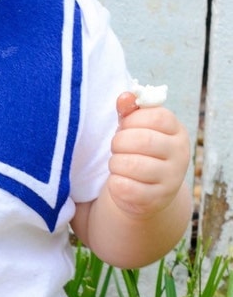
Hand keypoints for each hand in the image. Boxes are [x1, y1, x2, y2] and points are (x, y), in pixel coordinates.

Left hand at [107, 92, 189, 218]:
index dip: (132, 120)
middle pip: (143, 140)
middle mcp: (181, 155)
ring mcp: (171, 179)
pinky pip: (125, 187)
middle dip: (119, 142)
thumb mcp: (135, 129)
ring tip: (117, 164)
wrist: (146, 193)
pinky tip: (120, 180)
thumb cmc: (139, 152)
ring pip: (131, 165)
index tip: (124, 127)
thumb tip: (124, 97)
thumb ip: (129, 111)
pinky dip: (115, 182)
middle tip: (116, 147)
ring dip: (115, 163)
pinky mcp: (156, 200)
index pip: (157, 116)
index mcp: (177, 132)